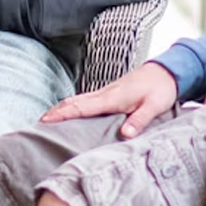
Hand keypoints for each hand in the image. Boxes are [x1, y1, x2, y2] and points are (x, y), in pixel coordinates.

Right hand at [40, 61, 179, 137]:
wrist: (167, 71)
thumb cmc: (160, 89)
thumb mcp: (154, 107)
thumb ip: (139, 120)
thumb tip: (125, 134)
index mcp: (112, 98)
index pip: (81, 107)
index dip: (62, 114)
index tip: (45, 120)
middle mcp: (105, 94)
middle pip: (74, 102)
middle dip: (56, 111)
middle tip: (39, 123)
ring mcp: (106, 92)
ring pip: (78, 99)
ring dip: (62, 108)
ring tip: (48, 118)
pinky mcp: (110, 93)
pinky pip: (86, 99)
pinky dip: (73, 105)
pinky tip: (70, 111)